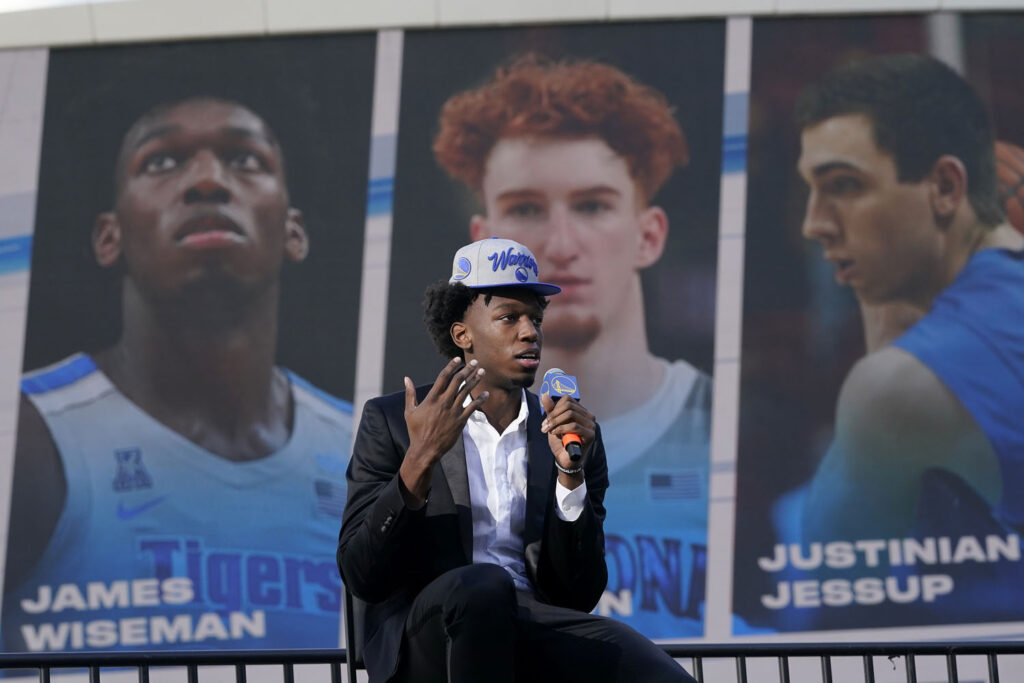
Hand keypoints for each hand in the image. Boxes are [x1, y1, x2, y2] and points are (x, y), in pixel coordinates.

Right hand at [399, 357, 487, 505]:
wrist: (425, 449)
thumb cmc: (415, 431)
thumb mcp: (410, 411)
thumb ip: (410, 394)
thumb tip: (406, 379)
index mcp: (432, 398)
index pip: (443, 377)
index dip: (451, 366)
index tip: (457, 359)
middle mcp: (444, 402)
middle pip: (458, 381)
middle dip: (468, 370)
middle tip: (475, 362)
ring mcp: (453, 411)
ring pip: (466, 391)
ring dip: (475, 380)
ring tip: (482, 372)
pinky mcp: (460, 421)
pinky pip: (472, 407)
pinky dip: (480, 399)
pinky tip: (486, 393)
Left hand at [540, 393, 595, 489]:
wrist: (565, 460)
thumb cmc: (561, 441)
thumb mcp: (553, 424)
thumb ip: (551, 410)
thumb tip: (545, 395)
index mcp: (581, 412)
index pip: (567, 400)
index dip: (554, 408)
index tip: (546, 420)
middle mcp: (588, 416)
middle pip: (568, 406)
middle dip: (553, 415)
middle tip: (545, 426)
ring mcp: (591, 425)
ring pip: (571, 414)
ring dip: (556, 422)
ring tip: (548, 430)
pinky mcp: (590, 435)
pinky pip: (574, 426)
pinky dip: (561, 429)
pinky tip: (554, 433)